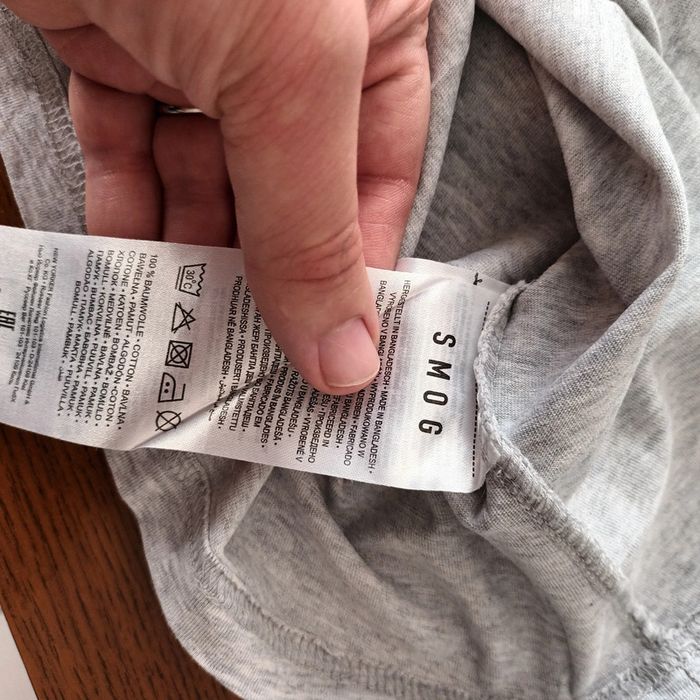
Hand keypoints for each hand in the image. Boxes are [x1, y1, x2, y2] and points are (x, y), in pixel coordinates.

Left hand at [7, 0, 430, 393]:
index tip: (338, 351)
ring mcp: (199, 44)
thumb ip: (314, 223)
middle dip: (267, 277)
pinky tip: (122, 267)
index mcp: (370, 32)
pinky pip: (127, 146)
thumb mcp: (287, 72)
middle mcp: (292, 46)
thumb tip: (346, 355)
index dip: (362, 268)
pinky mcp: (112, 39)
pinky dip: (122, 209)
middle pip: (290, 194)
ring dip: (189, 258)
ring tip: (182, 335)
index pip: (386, 177)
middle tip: (251, 361)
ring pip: (206, 182)